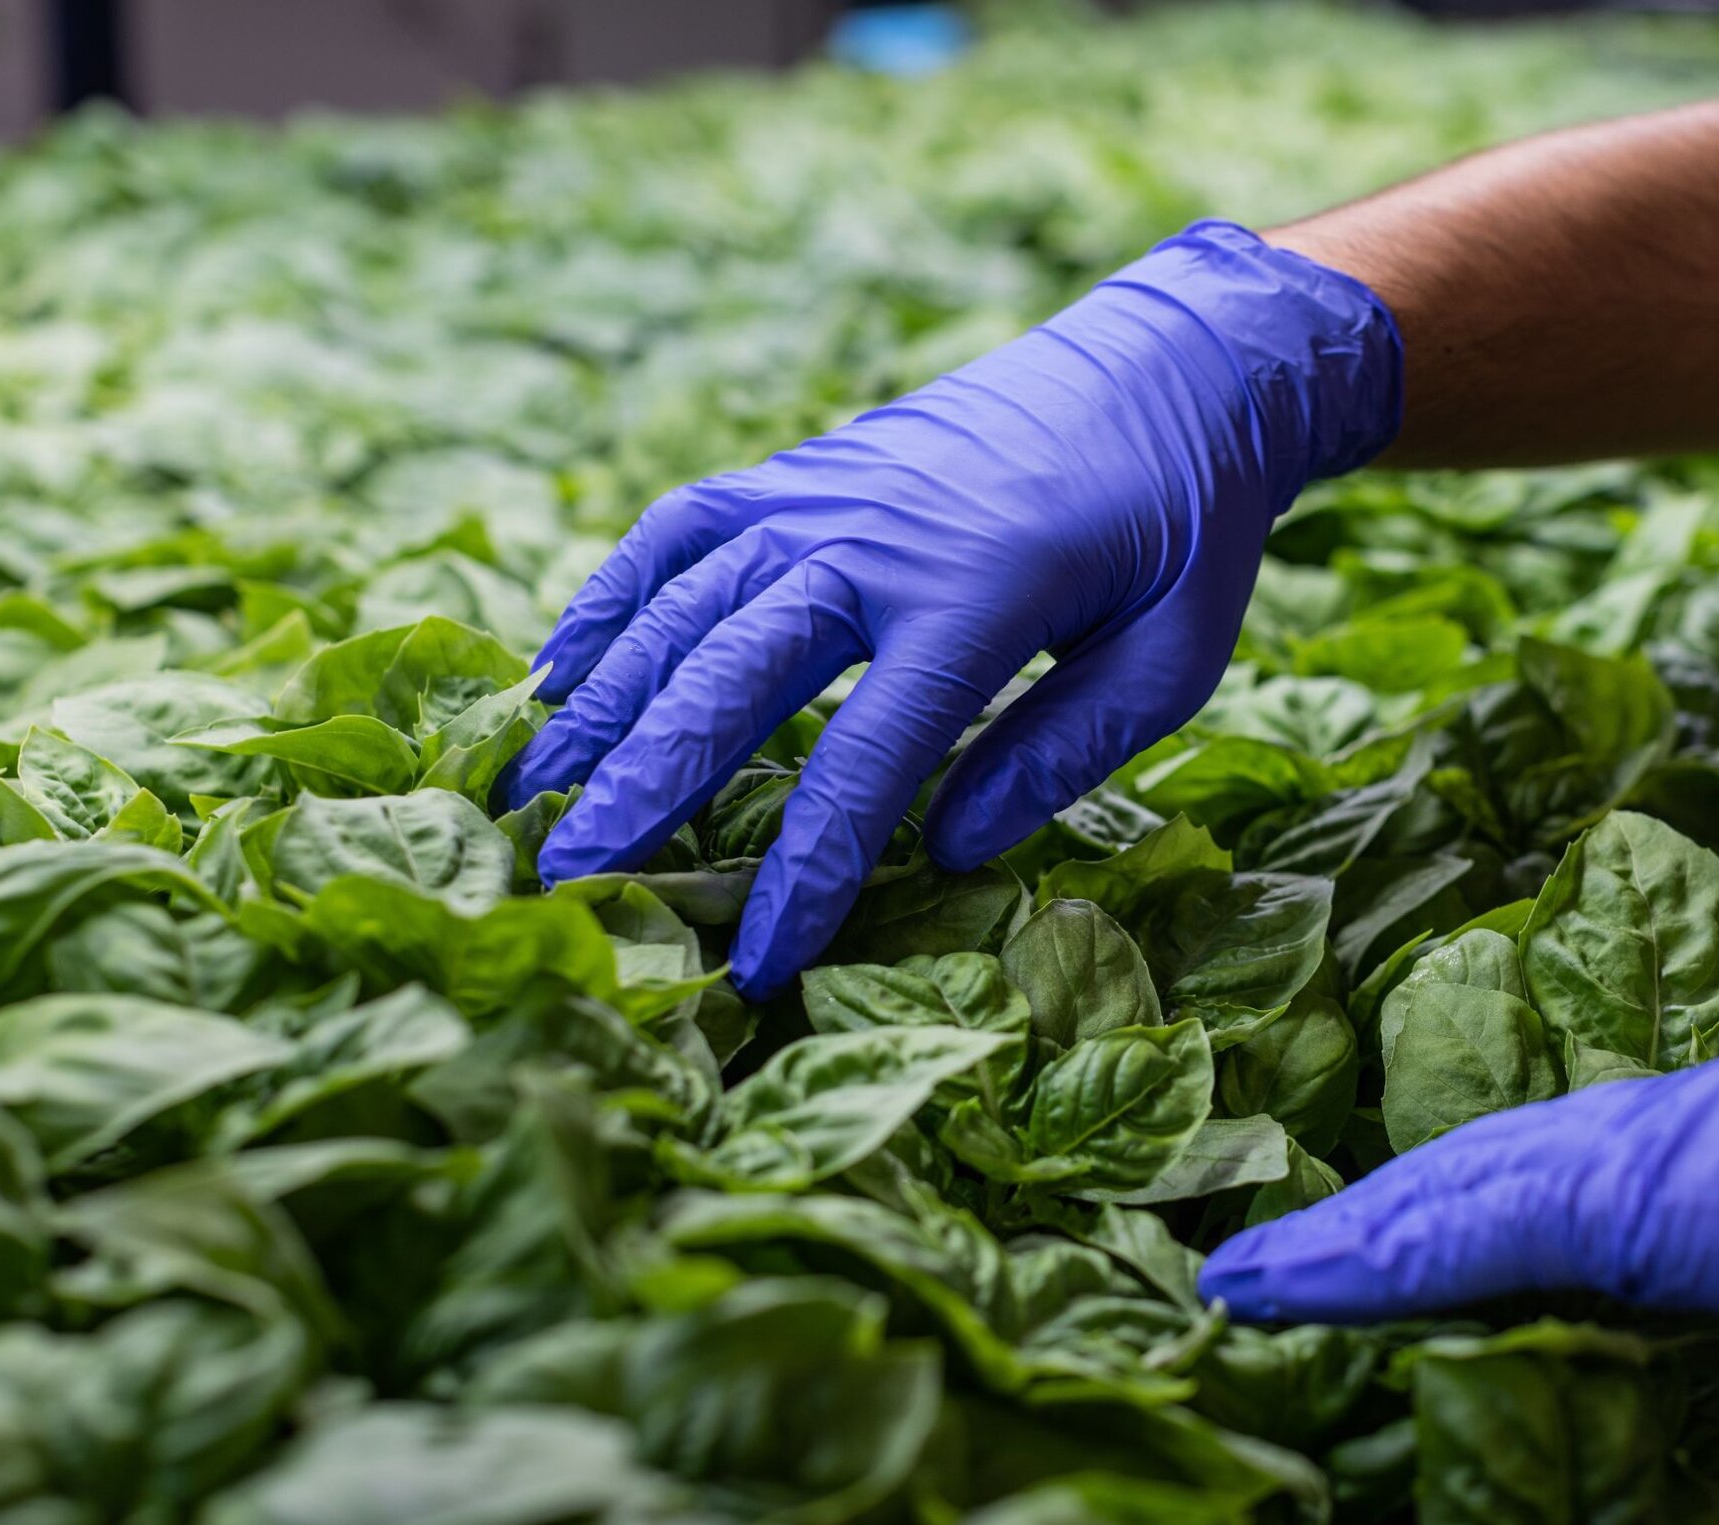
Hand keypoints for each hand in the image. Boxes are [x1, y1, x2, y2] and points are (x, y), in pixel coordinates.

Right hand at [510, 222, 1399, 995]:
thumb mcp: (1173, 658)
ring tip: (533, 795)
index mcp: (977, 596)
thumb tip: (947, 851)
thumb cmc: (1185, 528)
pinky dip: (612, 597)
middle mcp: (876, 536)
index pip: (864, 766)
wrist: (1172, 365)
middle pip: (729, 677)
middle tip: (571, 880)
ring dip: (601, 702)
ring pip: (682, 604)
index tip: (755, 966)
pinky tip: (557, 669)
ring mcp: (827, 490)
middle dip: (644, 789)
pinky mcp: (806, 468)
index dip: (805, 877)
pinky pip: (683, 528)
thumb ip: (1061, 753)